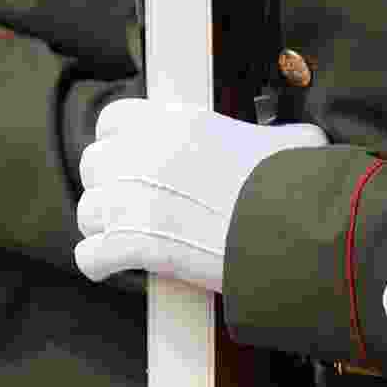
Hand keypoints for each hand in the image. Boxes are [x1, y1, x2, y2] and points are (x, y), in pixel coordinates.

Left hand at [73, 97, 327, 293]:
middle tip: (130, 204)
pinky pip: (90, 254)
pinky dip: (97, 263)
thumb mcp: (291, 141)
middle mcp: (146, 154)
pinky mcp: (136, 244)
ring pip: (88, 210)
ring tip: (123, 238)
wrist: (295, 231)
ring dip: (103, 226)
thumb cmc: (296, 187)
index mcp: (176, 122)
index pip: (113, 120)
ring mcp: (136, 199)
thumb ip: (277, 133)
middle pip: (94, 164)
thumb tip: (298, 138)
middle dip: (107, 186)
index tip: (130, 161)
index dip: (118, 143)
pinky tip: (109, 266)